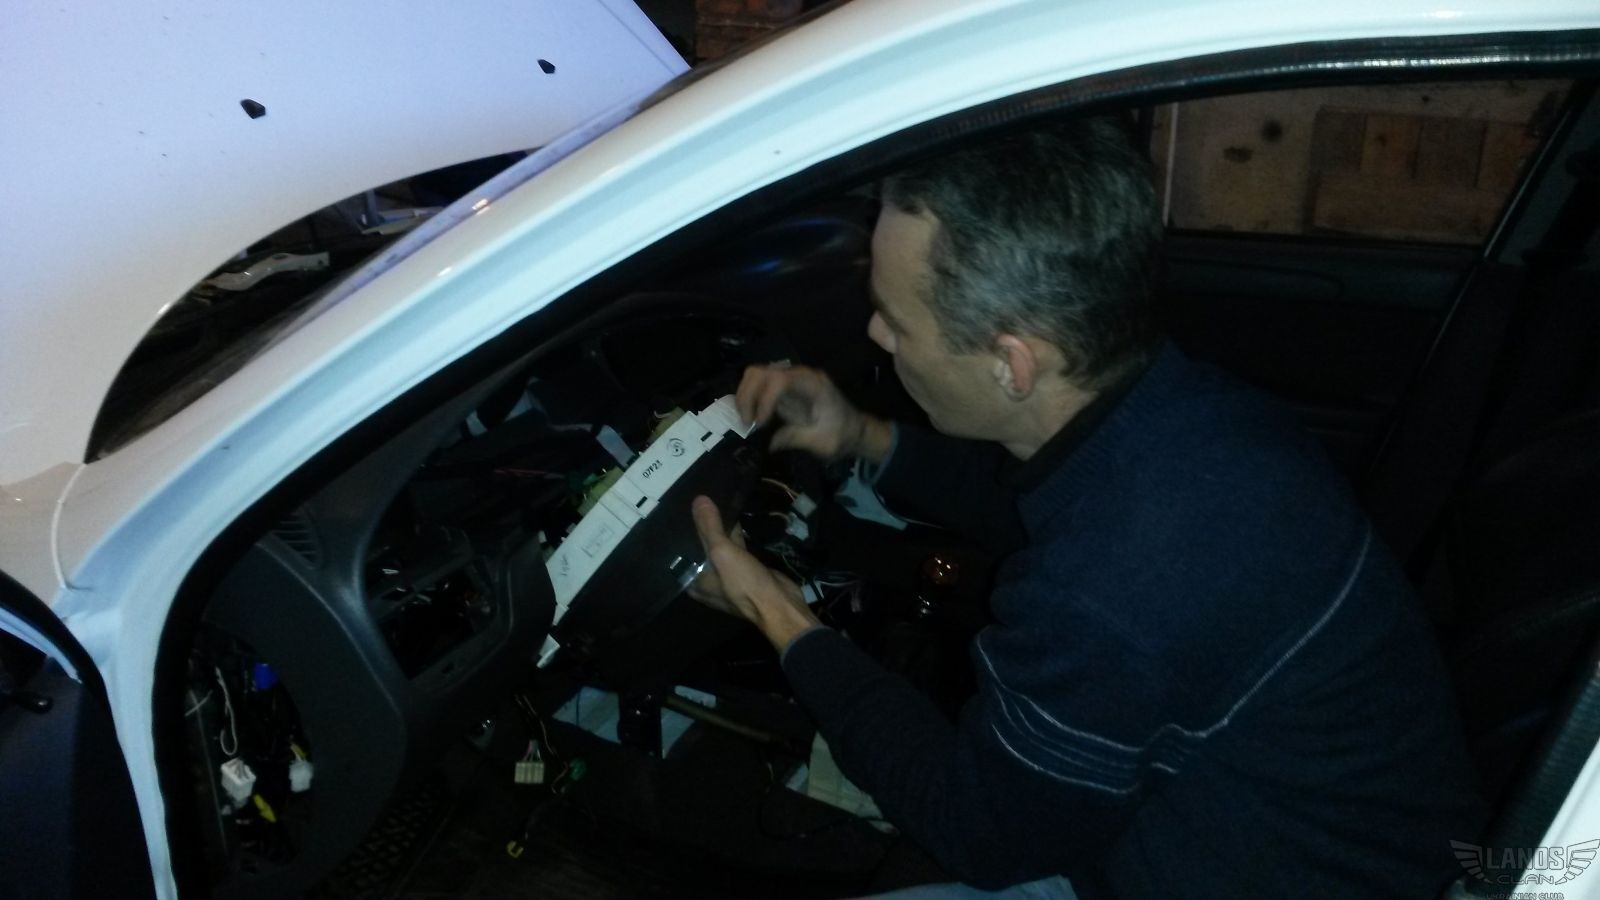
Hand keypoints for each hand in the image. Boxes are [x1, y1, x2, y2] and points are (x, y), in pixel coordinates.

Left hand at [688, 496, 819, 652]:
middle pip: (700, 549)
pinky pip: (736, 549)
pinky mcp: (746, 571)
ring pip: (719, 548)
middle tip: (698, 501)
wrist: (779, 604)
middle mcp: (707, 580)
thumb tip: (698, 500)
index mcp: (694, 581)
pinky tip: (734, 517)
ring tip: (714, 503)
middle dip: (701, 528)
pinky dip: (734, 535)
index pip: (682, 553)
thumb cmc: (743, 583)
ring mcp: (728, 576)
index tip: (680, 509)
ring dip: (719, 530)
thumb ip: (709, 527)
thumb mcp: (722, 552)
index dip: (681, 532)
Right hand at [735, 364, 892, 463]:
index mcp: (814, 384)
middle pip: (761, 372)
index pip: (780, 380)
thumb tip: (769, 443)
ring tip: (747, 421)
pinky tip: (751, 417)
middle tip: (746, 423)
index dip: (765, 400)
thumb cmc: (843, 435)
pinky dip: (749, 398)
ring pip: (755, 375)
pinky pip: (759, 384)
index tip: (760, 424)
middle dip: (747, 397)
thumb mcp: (823, 443)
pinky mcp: (784, 387)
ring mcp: (791, 378)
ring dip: (745, 396)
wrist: (855, 429)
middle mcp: (800, 375)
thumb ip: (796, 438)